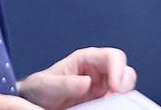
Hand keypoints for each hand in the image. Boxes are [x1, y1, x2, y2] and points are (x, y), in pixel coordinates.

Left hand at [18, 47, 135, 109]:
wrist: (35, 102)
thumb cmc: (40, 88)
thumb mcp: (48, 84)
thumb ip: (66, 82)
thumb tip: (86, 82)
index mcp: (85, 59)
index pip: (111, 56)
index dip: (118, 68)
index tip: (116, 86)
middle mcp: (97, 72)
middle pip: (124, 71)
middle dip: (125, 83)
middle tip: (118, 97)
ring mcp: (101, 89)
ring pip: (124, 88)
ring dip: (124, 97)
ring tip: (114, 105)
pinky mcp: (102, 104)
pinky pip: (117, 103)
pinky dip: (119, 105)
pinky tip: (111, 109)